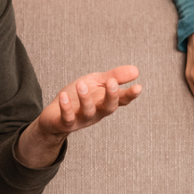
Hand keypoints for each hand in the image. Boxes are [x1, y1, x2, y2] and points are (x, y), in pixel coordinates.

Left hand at [16, 65, 141, 167]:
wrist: (54, 115)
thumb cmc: (78, 97)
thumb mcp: (97, 82)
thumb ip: (115, 77)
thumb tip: (136, 71)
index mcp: (105, 102)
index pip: (121, 99)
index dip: (130, 95)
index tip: (138, 87)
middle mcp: (97, 112)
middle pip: (108, 108)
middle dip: (111, 96)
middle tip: (112, 82)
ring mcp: (82, 119)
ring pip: (88, 112)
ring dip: (85, 99)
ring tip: (81, 84)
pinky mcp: (66, 123)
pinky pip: (68, 117)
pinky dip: (66, 108)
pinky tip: (64, 96)